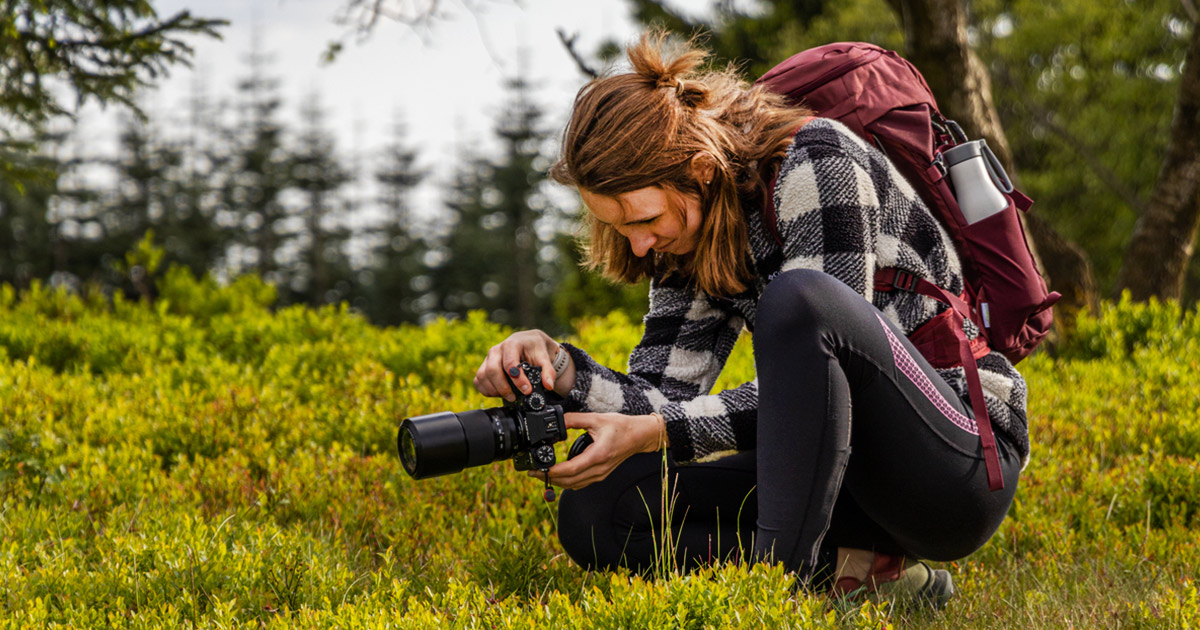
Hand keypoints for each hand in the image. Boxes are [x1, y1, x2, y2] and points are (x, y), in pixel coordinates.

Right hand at [474, 330, 572, 401]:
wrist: (528, 342)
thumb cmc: (534, 348)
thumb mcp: (544, 356)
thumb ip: (548, 371)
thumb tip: (548, 385)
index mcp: (512, 344)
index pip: (510, 363)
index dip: (517, 379)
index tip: (527, 390)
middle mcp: (497, 350)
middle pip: (492, 370)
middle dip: (503, 387)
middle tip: (514, 397)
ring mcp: (488, 358)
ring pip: (483, 376)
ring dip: (494, 390)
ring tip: (508, 396)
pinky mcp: (484, 366)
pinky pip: (478, 380)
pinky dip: (486, 390)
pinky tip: (498, 393)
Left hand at [531, 412, 662, 489]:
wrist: (639, 436)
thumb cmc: (621, 427)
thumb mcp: (596, 418)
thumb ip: (574, 419)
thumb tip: (555, 419)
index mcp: (597, 455)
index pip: (570, 469)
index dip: (552, 471)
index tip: (538, 468)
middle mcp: (599, 469)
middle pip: (569, 482)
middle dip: (549, 478)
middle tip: (533, 472)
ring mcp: (601, 474)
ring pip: (574, 485)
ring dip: (557, 482)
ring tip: (542, 473)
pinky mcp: (601, 475)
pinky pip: (581, 483)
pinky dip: (567, 482)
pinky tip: (559, 475)